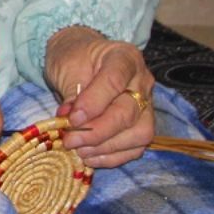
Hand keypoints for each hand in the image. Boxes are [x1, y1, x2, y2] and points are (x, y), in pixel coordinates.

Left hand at [44, 25, 154, 167]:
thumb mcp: (66, 67)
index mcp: (124, 57)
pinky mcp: (143, 124)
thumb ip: (72, 94)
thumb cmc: (73, 58)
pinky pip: (136, 147)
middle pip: (128, 112)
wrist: (81, 59)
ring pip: (139, 133)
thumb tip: (71, 122)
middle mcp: (142, 81)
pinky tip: (90, 156)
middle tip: (70, 140)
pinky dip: (113, 156)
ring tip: (79, 150)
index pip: (114, 82)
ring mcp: (147, 104)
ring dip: (106, 147)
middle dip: (97, 131)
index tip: (72, 119)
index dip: (93, 104)